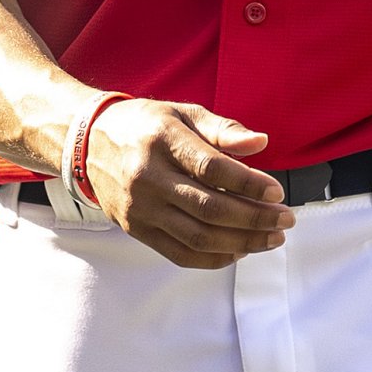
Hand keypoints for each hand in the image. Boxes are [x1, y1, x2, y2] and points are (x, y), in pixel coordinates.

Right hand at [81, 98, 295, 268]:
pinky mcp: (136, 229)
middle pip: (210, 208)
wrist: (86, 143)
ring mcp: (140, 207)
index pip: (213, 168)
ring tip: (270, 238)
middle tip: (284, 219)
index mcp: (163, 140)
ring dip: (242, 242)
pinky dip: (214, 258)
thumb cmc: (143, 126)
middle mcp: (147, 176)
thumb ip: (223, 129)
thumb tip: (261, 143)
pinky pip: (180, 254)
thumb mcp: (181, 113)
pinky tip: (238, 250)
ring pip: (198, 236)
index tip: (276, 192)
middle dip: (255, 218)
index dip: (250, 184)